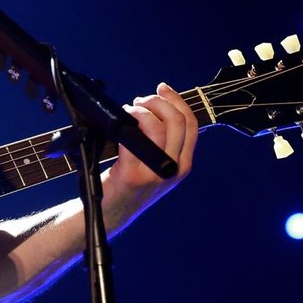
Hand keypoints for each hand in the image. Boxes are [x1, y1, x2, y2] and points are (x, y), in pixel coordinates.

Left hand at [103, 82, 197, 224]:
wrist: (111, 214)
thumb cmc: (128, 185)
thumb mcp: (155, 166)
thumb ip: (162, 143)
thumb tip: (156, 107)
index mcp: (182, 164)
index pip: (191, 124)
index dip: (177, 101)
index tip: (162, 88)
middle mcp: (174, 169)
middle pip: (178, 121)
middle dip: (158, 101)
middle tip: (140, 100)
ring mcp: (156, 172)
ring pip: (159, 126)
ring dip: (142, 109)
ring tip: (129, 110)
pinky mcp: (134, 174)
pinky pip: (136, 138)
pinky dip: (129, 121)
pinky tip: (121, 120)